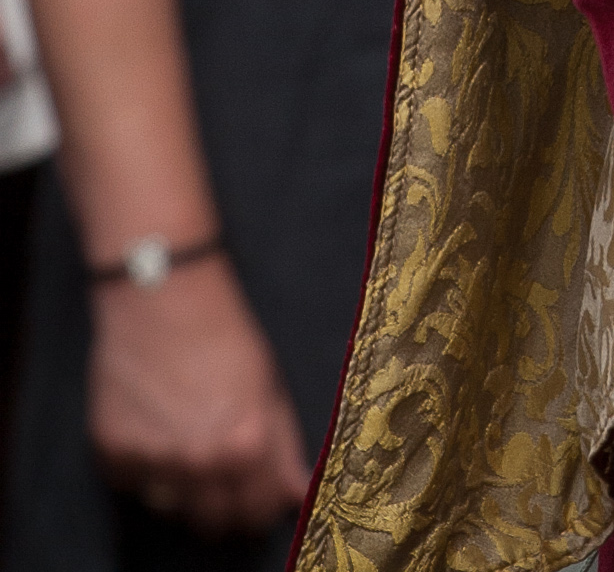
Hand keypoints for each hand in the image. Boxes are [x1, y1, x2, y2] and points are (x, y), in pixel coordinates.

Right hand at [88, 253, 308, 535]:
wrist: (162, 294)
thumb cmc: (223, 332)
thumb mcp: (268, 384)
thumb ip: (284, 446)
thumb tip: (298, 494)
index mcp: (244, 447)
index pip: (258, 513)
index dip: (262, 505)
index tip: (260, 495)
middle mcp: (197, 463)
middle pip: (214, 523)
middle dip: (224, 504)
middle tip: (225, 473)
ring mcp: (151, 462)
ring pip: (174, 508)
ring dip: (184, 486)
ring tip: (188, 438)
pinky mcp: (112, 455)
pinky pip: (135, 483)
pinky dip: (146, 464)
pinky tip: (155, 424)